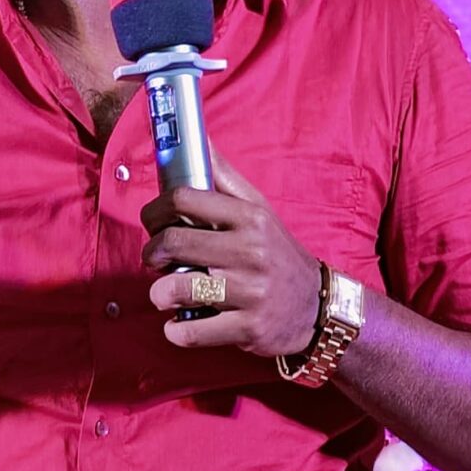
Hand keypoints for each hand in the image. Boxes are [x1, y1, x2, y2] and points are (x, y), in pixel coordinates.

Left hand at [139, 148, 321, 358]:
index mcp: (250, 218)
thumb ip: (224, 178)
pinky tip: (180, 321)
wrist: (319, 308)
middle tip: (154, 260)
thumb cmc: (277, 254)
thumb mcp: (259, 210)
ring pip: (177, 288)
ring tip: (165, 293)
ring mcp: (250, 292)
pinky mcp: (248, 328)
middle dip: (151, 253)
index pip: (185, 199)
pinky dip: (176, 329)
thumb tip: (199, 139)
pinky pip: (191, 331)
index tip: (153, 222)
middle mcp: (251, 251)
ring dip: (160, 293)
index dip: (156, 210)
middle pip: (173, 242)